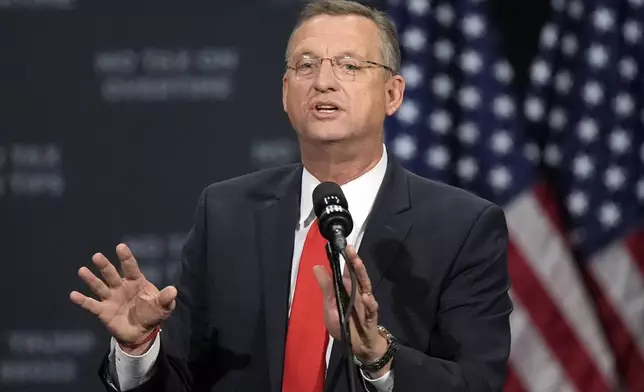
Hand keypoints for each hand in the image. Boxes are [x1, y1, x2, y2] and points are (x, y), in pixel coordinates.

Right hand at [70, 243, 176, 354]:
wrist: (141, 333)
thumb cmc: (152, 314)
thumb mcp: (163, 307)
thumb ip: (166, 298)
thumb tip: (173, 290)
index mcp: (136, 282)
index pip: (130, 267)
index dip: (126, 258)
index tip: (120, 247)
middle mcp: (121, 287)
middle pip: (112, 274)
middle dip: (105, 266)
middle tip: (97, 256)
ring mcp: (111, 298)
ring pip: (99, 286)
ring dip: (91, 279)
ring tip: (82, 270)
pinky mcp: (103, 311)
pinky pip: (91, 305)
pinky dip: (82, 301)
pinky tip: (73, 295)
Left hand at [313, 245, 390, 376]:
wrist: (358, 347)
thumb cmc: (344, 324)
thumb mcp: (330, 306)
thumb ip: (326, 287)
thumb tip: (316, 266)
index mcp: (348, 290)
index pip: (347, 271)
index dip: (346, 259)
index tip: (342, 245)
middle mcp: (358, 293)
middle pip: (357, 275)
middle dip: (354, 261)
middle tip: (350, 248)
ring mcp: (366, 303)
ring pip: (366, 286)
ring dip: (362, 275)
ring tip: (357, 263)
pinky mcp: (371, 317)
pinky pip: (372, 309)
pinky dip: (370, 303)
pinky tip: (366, 297)